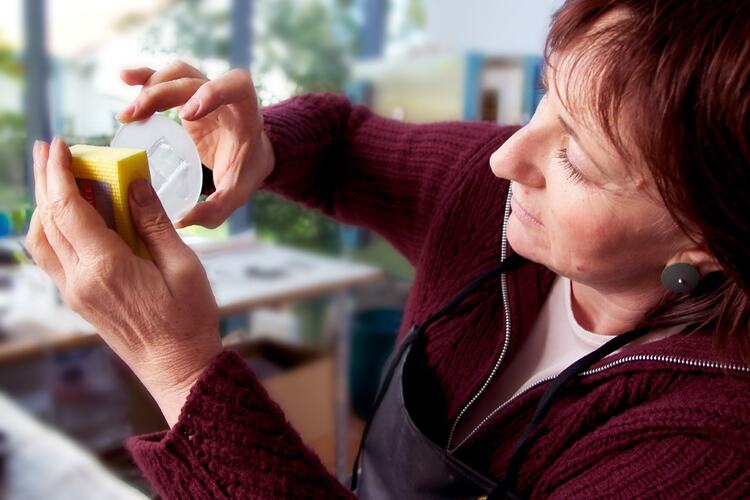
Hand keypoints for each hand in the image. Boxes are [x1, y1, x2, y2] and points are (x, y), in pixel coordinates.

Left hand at [26, 138, 222, 426]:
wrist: (178, 367)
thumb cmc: (187, 319)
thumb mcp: (182, 265)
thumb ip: (154, 222)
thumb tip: (134, 184)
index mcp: (106, 267)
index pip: (68, 208)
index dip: (59, 172)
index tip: (59, 144)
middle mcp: (80, 280)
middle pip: (47, 219)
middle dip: (44, 179)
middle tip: (47, 150)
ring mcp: (75, 292)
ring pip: (41, 240)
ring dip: (43, 204)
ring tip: (54, 177)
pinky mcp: (79, 300)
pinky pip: (51, 257)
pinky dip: (50, 229)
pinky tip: (65, 216)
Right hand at [118, 61, 275, 228]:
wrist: (252, 155)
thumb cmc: (245, 170)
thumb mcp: (237, 193)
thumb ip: (216, 208)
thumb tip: (182, 219)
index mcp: (244, 113)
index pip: (235, 86)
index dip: (212, 92)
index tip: (186, 114)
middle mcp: (225, 96)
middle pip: (193, 80)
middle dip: (162, 94)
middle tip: (135, 116)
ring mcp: (204, 91)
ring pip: (177, 74)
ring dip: (150, 86)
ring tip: (128, 114)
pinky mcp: (187, 95)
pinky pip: (167, 78)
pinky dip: (145, 75)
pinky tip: (123, 78)